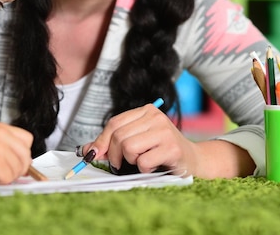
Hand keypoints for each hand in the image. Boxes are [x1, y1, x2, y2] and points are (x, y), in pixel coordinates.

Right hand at [0, 123, 32, 184]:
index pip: (27, 139)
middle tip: (8, 172)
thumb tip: (28, 162)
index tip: (17, 159)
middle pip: (26, 155)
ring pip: (18, 169)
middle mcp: (2, 136)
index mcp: (2, 128)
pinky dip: (1, 181)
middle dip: (20, 167)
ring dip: (8, 176)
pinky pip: (9, 177)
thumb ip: (9, 146)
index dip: (24, 152)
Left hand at [82, 104, 199, 176]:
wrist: (193, 161)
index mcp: (146, 111)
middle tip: (118, 165)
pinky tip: (154, 166)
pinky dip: (144, 169)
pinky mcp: (171, 148)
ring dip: (131, 161)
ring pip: (128, 147)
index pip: (114, 123)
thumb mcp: (137, 142)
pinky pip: (143, 161)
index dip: (101, 141)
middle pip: (119, 136)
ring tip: (142, 162)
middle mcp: (155, 117)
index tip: (94, 155)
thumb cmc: (161, 152)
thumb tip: (86, 149)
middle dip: (114, 155)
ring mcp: (164, 131)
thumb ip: (112, 143)